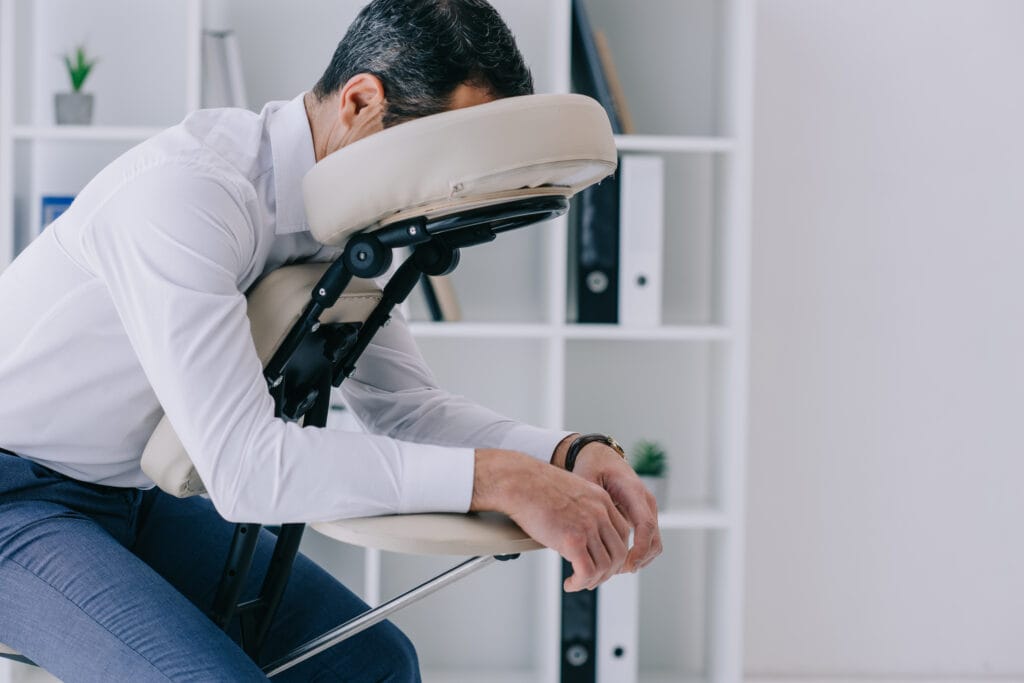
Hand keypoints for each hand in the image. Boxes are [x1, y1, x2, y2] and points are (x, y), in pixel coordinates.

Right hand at [471, 448, 630, 591]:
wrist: (518, 482)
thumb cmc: (535, 486)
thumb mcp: (571, 493)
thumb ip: (583, 510)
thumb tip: (582, 535)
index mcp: (602, 499)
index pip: (623, 533)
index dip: (615, 553)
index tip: (604, 562)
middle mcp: (600, 512)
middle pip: (619, 553)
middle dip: (607, 572)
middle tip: (592, 578)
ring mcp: (588, 526)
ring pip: (604, 566)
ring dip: (592, 580)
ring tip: (578, 582)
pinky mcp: (572, 540)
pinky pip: (587, 572)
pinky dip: (580, 583)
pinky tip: (570, 583)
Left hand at [561, 439, 662, 572]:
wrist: (602, 457)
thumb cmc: (593, 466)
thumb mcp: (586, 479)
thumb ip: (585, 500)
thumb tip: (579, 526)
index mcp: (634, 491)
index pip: (645, 525)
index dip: (639, 549)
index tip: (626, 566)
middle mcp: (646, 502)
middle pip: (654, 540)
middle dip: (638, 561)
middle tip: (612, 573)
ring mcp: (647, 510)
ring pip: (653, 544)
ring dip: (638, 560)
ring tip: (612, 570)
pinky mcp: (643, 517)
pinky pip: (648, 541)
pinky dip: (637, 555)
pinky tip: (616, 562)